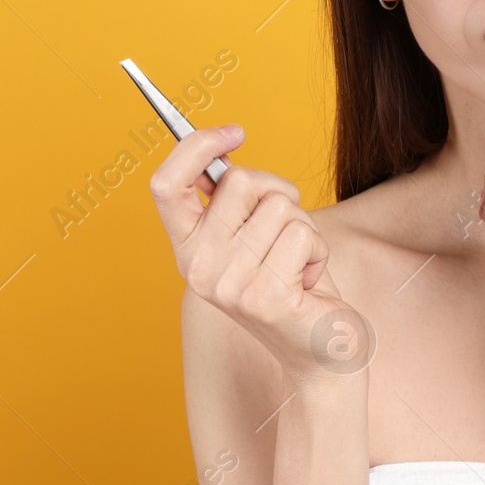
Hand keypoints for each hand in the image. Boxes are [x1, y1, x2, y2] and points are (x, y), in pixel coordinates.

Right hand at [148, 124, 367, 386]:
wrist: (319, 352)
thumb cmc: (291, 285)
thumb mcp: (251, 239)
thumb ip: (233, 204)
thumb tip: (221, 150)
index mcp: (187, 249)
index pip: (166, 185)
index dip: (195, 146)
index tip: (233, 132)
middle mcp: (199, 268)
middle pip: (240, 181)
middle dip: (279, 192)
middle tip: (286, 231)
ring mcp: (229, 285)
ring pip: (280, 206)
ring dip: (304, 228)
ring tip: (298, 264)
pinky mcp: (265, 296)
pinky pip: (303, 233)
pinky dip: (319, 250)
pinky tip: (309, 282)